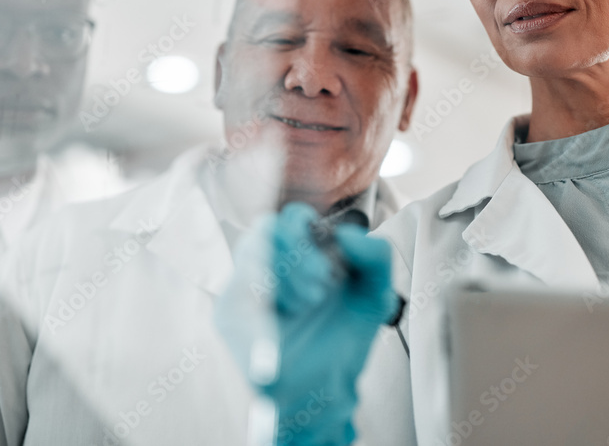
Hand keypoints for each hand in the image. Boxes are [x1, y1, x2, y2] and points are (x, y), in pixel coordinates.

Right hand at [216, 202, 397, 445]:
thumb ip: (376, 257)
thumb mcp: (373, 295)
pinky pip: (236, 303)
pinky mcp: (231, 319)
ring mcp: (245, 290)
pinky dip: (259, 320)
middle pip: (264, 234)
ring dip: (282, 282)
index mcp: (299, 254)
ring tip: (304, 307)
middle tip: (319, 290)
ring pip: (249, 263)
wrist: (327, 389)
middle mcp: (268, 266)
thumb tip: (350, 235)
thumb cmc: (341, 337)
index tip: (327, 268)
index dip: (307, 232)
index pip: (288, 219)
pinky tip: (279, 334)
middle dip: (296, 259)